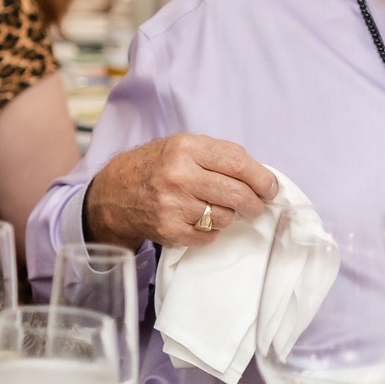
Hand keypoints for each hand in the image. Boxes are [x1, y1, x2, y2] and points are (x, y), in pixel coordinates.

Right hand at [81, 133, 279, 249]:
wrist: (114, 193)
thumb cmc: (155, 167)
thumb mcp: (181, 147)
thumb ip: (218, 156)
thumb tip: (262, 178)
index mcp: (185, 148)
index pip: (239, 163)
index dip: (262, 179)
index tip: (270, 188)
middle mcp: (178, 175)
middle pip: (238, 194)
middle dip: (254, 203)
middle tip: (254, 206)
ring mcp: (172, 205)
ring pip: (226, 218)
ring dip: (227, 216)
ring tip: (213, 208)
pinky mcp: (169, 230)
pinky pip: (209, 236)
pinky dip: (210, 231)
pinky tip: (196, 220)